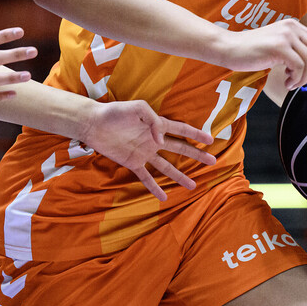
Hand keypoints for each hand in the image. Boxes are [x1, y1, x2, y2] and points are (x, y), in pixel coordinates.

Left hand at [79, 100, 216, 200]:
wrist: (93, 124)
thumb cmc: (114, 112)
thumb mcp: (137, 108)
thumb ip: (153, 121)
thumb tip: (161, 140)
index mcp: (156, 125)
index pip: (181, 130)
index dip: (196, 135)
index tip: (211, 140)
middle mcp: (153, 140)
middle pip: (179, 149)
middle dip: (196, 154)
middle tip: (212, 161)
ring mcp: (144, 153)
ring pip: (167, 166)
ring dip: (179, 175)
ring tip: (193, 185)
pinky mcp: (132, 162)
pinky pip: (146, 177)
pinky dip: (155, 187)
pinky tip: (164, 196)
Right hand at [219, 19, 306, 90]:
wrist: (229, 48)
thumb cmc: (251, 48)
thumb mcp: (277, 42)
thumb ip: (296, 41)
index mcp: (292, 24)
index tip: (301, 71)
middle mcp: (291, 27)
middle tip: (296, 79)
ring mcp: (286, 36)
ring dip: (302, 77)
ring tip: (290, 83)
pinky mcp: (279, 47)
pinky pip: (299, 66)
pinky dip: (295, 79)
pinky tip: (286, 83)